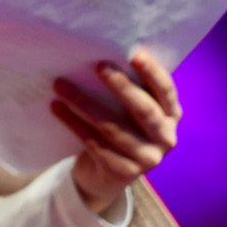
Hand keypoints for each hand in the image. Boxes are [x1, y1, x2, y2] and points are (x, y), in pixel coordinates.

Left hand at [52, 49, 181, 215]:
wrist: (105, 175)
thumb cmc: (119, 127)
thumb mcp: (129, 110)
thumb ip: (129, 88)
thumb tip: (102, 51)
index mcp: (171, 116)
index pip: (166, 91)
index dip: (153, 73)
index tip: (135, 55)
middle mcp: (165, 139)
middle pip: (144, 110)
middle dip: (120, 86)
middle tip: (98, 65)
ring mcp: (147, 159)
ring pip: (113, 128)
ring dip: (84, 103)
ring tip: (60, 85)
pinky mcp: (122, 172)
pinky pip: (95, 143)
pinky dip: (73, 123)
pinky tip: (56, 107)